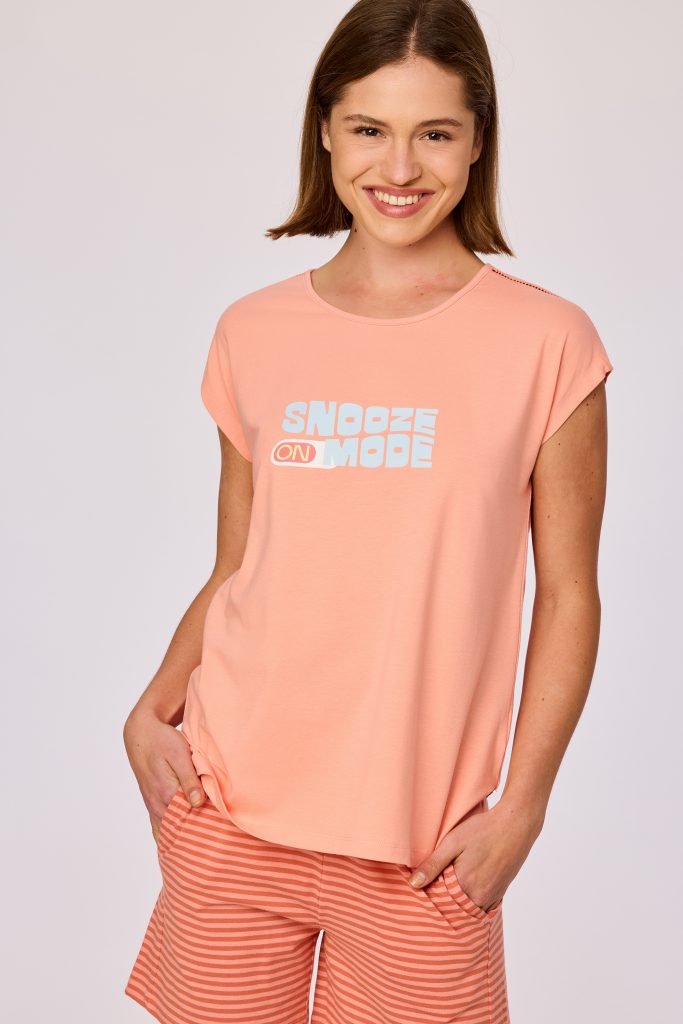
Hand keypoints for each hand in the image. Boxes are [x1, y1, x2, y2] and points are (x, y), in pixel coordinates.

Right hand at [123, 707, 207, 843]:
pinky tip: (178, 846)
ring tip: (201, 852)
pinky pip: (158, 828)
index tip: (222, 837)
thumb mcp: (179, 755)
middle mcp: (158, 804)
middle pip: (179, 830)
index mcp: (167, 794)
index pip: (189, 820)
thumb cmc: (163, 742)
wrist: (141, 734)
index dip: (206, 829)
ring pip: (168, 832)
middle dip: (195, 840)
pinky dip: (169, 837)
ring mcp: (153, 806)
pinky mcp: (152, 803)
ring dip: (183, 840)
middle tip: (215, 849)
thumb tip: (197, 803)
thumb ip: (189, 780)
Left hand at [407, 798, 543, 911]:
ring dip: (458, 903)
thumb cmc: (483, 829)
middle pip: (454, 909)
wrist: (516, 824)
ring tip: (448, 887)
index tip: (420, 889)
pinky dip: (472, 902)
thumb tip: (413, 884)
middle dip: (443, 902)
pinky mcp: (501, 893)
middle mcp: (481, 897)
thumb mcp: (453, 842)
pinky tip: (466, 889)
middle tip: (433, 887)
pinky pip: (482, 906)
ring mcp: (493, 896)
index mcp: (465, 885)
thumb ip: (433, 865)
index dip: (429, 895)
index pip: (439, 903)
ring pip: (469, 909)